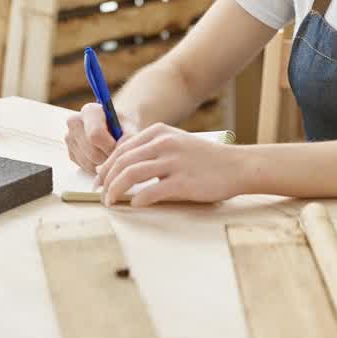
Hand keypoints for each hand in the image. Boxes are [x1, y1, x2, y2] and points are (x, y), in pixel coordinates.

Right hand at [64, 103, 136, 172]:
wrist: (116, 128)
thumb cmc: (123, 126)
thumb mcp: (130, 127)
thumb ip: (128, 137)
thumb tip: (118, 151)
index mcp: (90, 111)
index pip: (95, 134)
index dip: (110, 146)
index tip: (119, 147)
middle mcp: (75, 121)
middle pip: (92, 152)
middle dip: (108, 157)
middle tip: (117, 153)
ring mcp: (69, 137)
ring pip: (88, 162)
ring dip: (103, 164)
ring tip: (111, 154)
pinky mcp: (69, 151)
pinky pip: (84, 167)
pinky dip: (96, 167)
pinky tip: (102, 157)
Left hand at [98, 123, 245, 206]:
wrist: (237, 166)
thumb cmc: (206, 158)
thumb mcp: (177, 142)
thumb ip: (153, 149)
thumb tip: (123, 167)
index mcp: (160, 132)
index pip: (121, 149)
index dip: (106, 166)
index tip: (99, 180)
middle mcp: (164, 143)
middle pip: (122, 162)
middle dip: (106, 180)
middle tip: (100, 194)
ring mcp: (174, 162)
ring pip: (131, 175)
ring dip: (115, 190)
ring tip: (110, 201)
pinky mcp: (183, 182)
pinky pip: (151, 192)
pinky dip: (138, 200)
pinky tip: (134, 205)